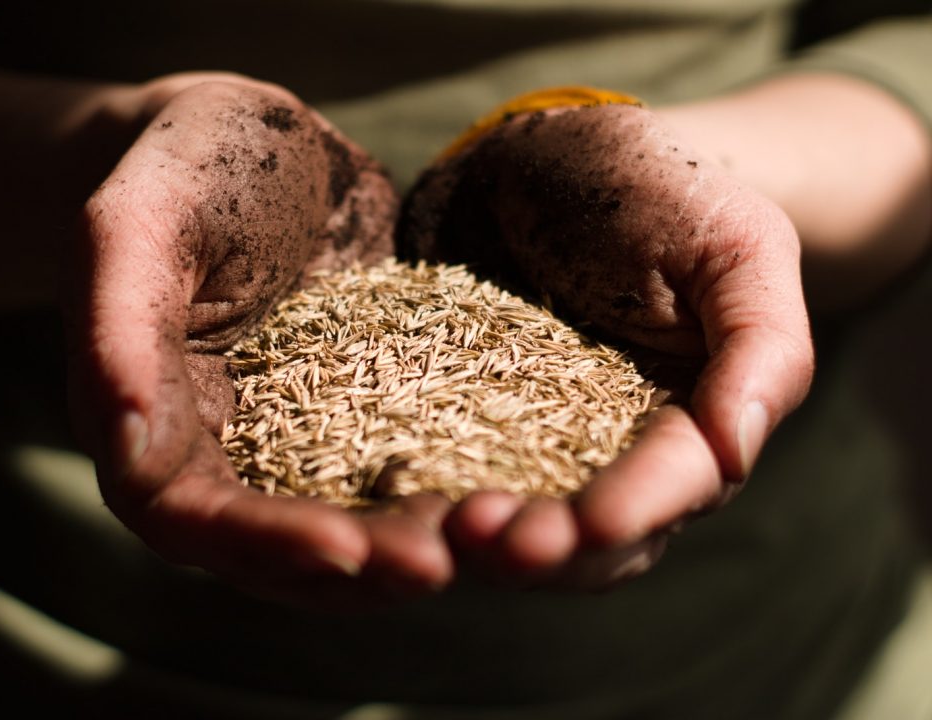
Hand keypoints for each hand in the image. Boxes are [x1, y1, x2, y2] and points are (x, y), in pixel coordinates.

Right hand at [65, 75, 452, 603]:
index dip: (264, 544)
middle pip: (286, 545)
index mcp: (155, 430)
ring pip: (353, 515)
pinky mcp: (365, 405)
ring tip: (484, 533)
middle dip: (360, 565)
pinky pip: (406, 455)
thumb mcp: (139, 226)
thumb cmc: (185, 169)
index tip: (346, 548)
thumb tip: (123, 446)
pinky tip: (507, 476)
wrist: (260, 140)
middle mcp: (231, 452)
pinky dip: (449, 477)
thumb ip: (119, 332)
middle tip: (440, 562)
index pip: (196, 520)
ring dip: (412, 538)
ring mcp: (304, 434)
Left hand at [400, 103, 813, 588]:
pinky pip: (453, 478)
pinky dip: (429, 506)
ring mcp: (540, 444)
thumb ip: (762, 346)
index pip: (679, 483)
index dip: (637, 508)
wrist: (548, 161)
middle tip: (488, 535)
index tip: (591, 523)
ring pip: (527, 526)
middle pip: (599, 536)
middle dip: (551, 547)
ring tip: (443, 528)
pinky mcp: (468, 426)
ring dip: (486, 544)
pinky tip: (395, 505)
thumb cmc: (660, 190)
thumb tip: (739, 449)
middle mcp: (623, 451)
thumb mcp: (734, 243)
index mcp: (699, 417)